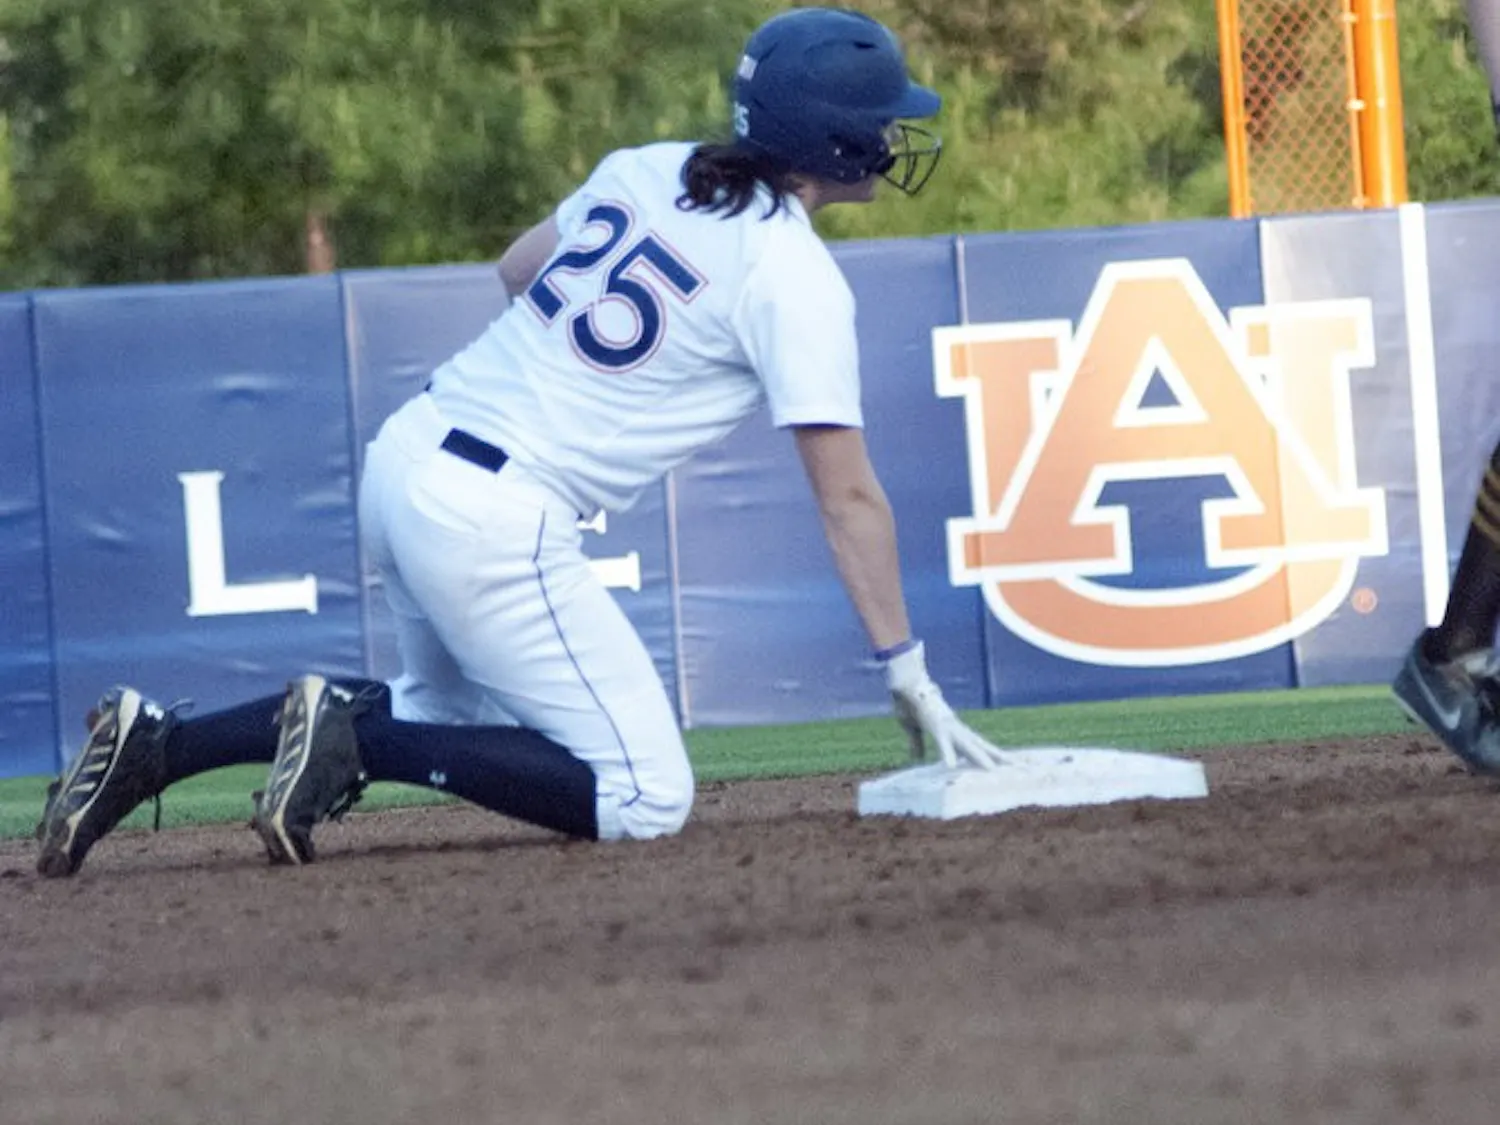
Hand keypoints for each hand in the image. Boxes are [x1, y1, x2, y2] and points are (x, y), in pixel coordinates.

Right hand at [879, 641, 1007, 770]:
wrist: (904, 684)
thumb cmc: (909, 704)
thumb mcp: (913, 730)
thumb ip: (917, 745)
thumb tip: (917, 758)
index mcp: (953, 731)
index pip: (978, 746)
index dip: (993, 755)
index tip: (1009, 765)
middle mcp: (956, 729)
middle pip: (982, 746)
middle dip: (1000, 757)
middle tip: (1021, 767)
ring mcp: (948, 727)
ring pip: (968, 745)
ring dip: (980, 758)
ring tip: (993, 771)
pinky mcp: (935, 725)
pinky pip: (942, 741)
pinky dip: (946, 752)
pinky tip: (949, 765)